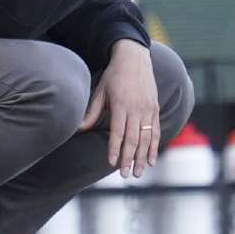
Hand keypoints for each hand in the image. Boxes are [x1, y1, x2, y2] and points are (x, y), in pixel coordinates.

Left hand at [78, 39, 158, 177]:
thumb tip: (79, 129)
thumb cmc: (114, 75)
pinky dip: (154, 146)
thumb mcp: (100, 91)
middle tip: (125, 175)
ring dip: (142, 157)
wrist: (134, 58)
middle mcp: (136, 108)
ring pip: (146, 138)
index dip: (115, 148)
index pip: (118, 132)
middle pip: (133, 138)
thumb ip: (92, 112)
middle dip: (128, 158)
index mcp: (121, 104)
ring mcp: (148, 109)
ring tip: (138, 172)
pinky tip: (151, 160)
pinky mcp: (154, 108)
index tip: (111, 163)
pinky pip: (155, 131)